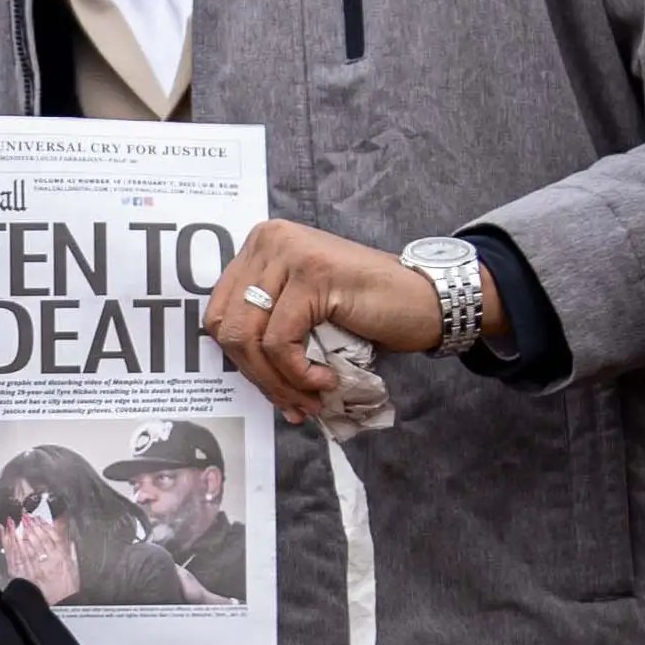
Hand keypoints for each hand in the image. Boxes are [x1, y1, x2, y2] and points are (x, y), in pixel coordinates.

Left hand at [204, 218, 483, 422]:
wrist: (425, 301)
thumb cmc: (368, 310)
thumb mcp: (305, 312)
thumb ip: (269, 324)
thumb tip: (243, 372)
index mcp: (260, 246)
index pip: (219, 313)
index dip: (241, 361)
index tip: (273, 390)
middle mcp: (269, 240)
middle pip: (228, 326)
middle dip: (257, 377)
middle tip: (292, 404)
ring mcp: (289, 253)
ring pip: (250, 337)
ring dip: (278, 382)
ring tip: (308, 400)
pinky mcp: (312, 274)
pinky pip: (280, 341)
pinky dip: (298, 373)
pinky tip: (325, 380)